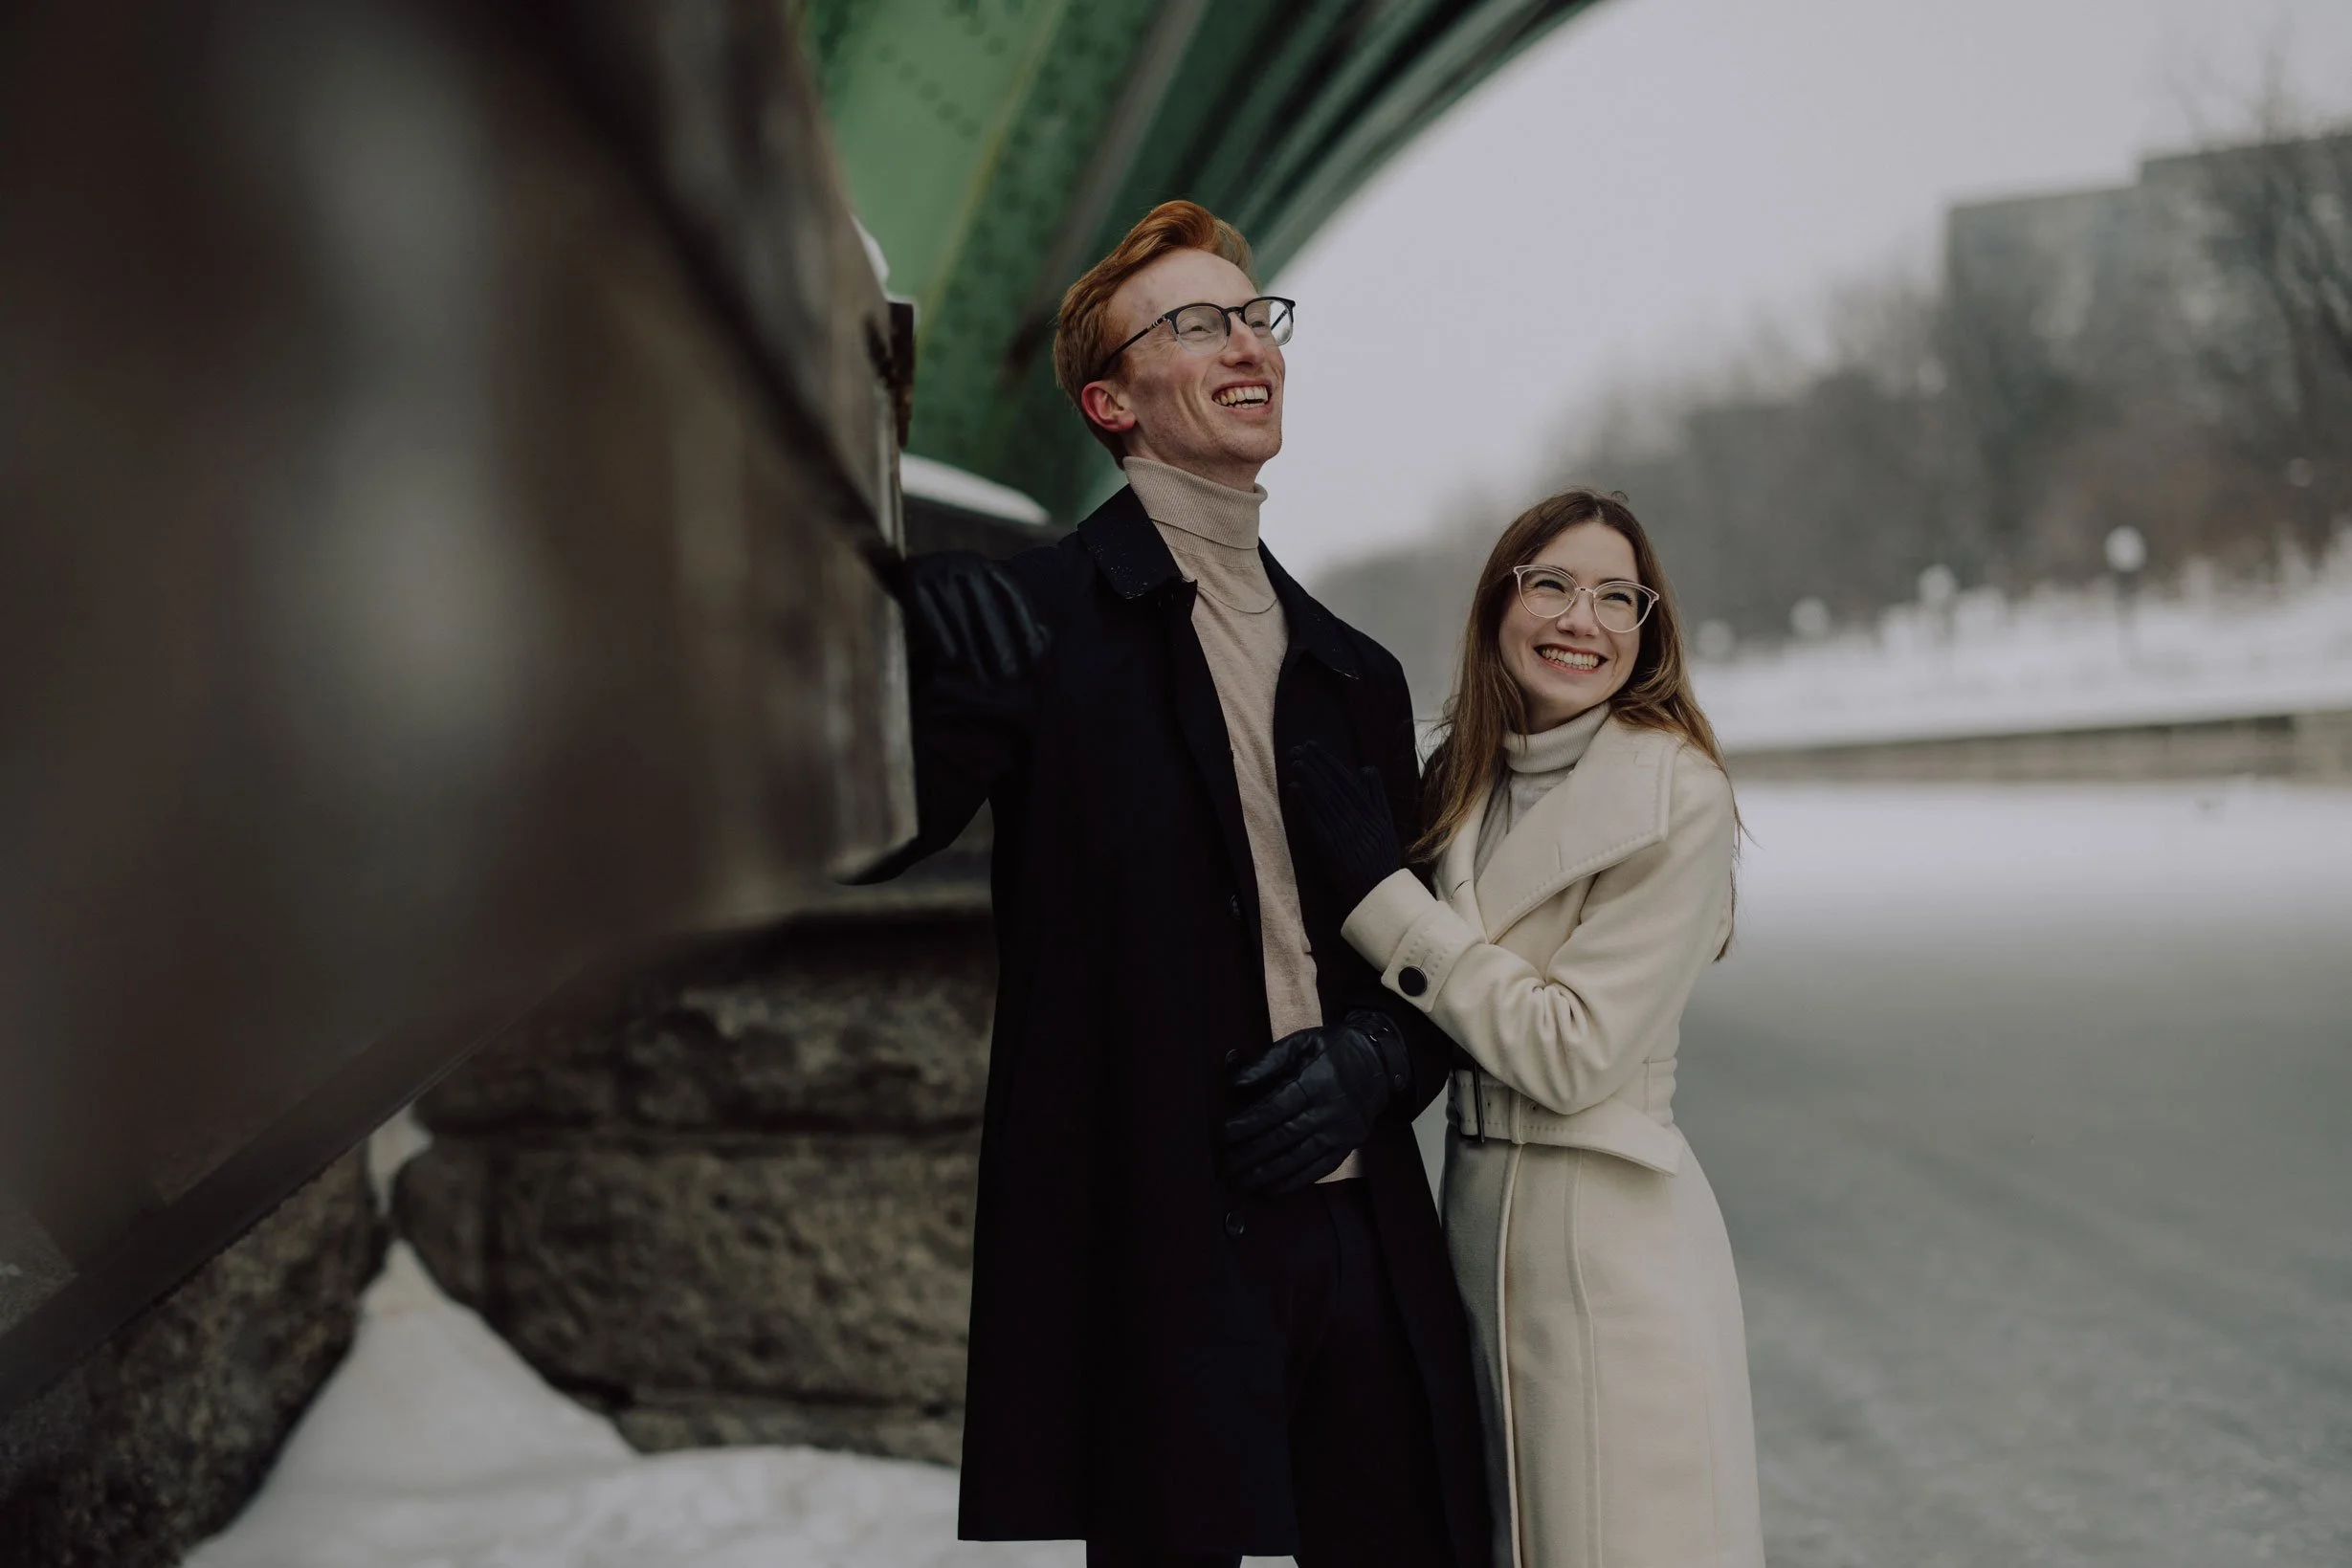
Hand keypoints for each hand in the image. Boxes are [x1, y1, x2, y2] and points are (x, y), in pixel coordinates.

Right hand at [893, 551, 1047, 684]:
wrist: (896, 574)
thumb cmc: (945, 604)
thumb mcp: (976, 602)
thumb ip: (1007, 619)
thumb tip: (1044, 640)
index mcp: (985, 567)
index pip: (1013, 597)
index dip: (1025, 628)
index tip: (1035, 657)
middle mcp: (965, 563)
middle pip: (988, 612)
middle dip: (1000, 648)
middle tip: (1007, 678)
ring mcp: (939, 569)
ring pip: (961, 618)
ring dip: (972, 651)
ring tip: (981, 679)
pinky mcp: (914, 580)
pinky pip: (930, 613)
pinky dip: (941, 635)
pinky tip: (952, 658)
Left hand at [1221, 1009, 1411, 1194]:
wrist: (1378, 1063)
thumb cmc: (1333, 1049)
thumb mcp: (1301, 1042)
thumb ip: (1267, 1061)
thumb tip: (1235, 1084)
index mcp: (1314, 1081)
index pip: (1274, 1108)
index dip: (1246, 1124)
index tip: (1223, 1135)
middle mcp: (1328, 1110)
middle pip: (1282, 1138)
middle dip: (1249, 1155)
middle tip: (1224, 1167)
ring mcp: (1340, 1132)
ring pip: (1298, 1159)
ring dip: (1266, 1175)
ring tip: (1241, 1184)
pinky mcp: (1348, 1146)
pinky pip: (1318, 1169)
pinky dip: (1293, 1182)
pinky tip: (1271, 1189)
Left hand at [1283, 739, 1400, 912]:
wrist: (1377, 889)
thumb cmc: (1380, 857)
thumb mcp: (1385, 823)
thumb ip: (1376, 796)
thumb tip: (1367, 769)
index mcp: (1371, 811)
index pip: (1347, 780)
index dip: (1329, 763)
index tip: (1314, 748)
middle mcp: (1358, 818)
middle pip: (1333, 786)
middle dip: (1316, 765)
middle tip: (1298, 749)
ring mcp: (1344, 832)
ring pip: (1325, 799)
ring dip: (1310, 779)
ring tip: (1296, 762)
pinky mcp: (1331, 846)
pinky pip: (1317, 820)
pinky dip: (1306, 802)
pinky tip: (1296, 788)